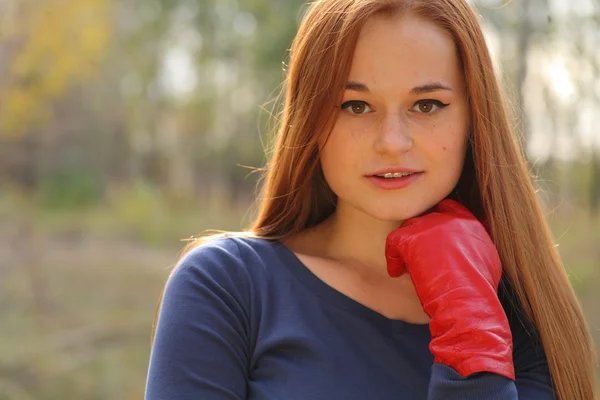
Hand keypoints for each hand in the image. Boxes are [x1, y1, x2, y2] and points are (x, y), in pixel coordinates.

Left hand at [385, 199, 514, 379]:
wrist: (468, 301)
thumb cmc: (479, 290)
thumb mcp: (488, 262)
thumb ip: (477, 248)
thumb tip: (471, 252)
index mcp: (469, 222)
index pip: (447, 208)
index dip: (436, 222)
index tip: (430, 239)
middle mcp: (449, 219)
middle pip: (425, 217)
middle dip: (419, 236)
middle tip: (416, 256)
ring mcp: (429, 226)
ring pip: (408, 228)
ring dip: (405, 246)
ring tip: (406, 266)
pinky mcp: (411, 238)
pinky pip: (393, 242)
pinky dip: (393, 258)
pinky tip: (396, 272)